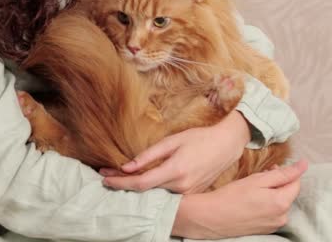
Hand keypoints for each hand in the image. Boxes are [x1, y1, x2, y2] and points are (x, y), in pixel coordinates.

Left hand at [101, 110, 250, 192]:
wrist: (227, 144)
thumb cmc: (199, 137)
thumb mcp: (171, 141)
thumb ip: (148, 155)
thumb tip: (126, 166)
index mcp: (175, 171)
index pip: (140, 183)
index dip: (120, 182)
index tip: (104, 177)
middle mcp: (181, 186)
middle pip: (145, 190)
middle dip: (123, 183)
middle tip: (106, 173)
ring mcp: (188, 193)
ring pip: (155, 193)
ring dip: (136, 185)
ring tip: (118, 175)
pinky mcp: (192, 194)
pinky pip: (167, 193)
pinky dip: (151, 187)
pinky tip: (140, 178)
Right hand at [172, 160, 307, 238]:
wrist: (212, 217)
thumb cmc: (231, 196)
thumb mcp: (257, 180)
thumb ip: (282, 173)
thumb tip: (303, 165)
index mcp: (281, 202)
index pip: (295, 182)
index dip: (285, 172)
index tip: (270, 167)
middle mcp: (282, 216)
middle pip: (287, 194)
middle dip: (277, 183)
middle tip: (258, 177)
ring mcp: (274, 225)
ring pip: (279, 203)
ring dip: (271, 194)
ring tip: (252, 190)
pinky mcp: (265, 229)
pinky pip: (271, 213)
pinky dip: (265, 205)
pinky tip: (250, 201)